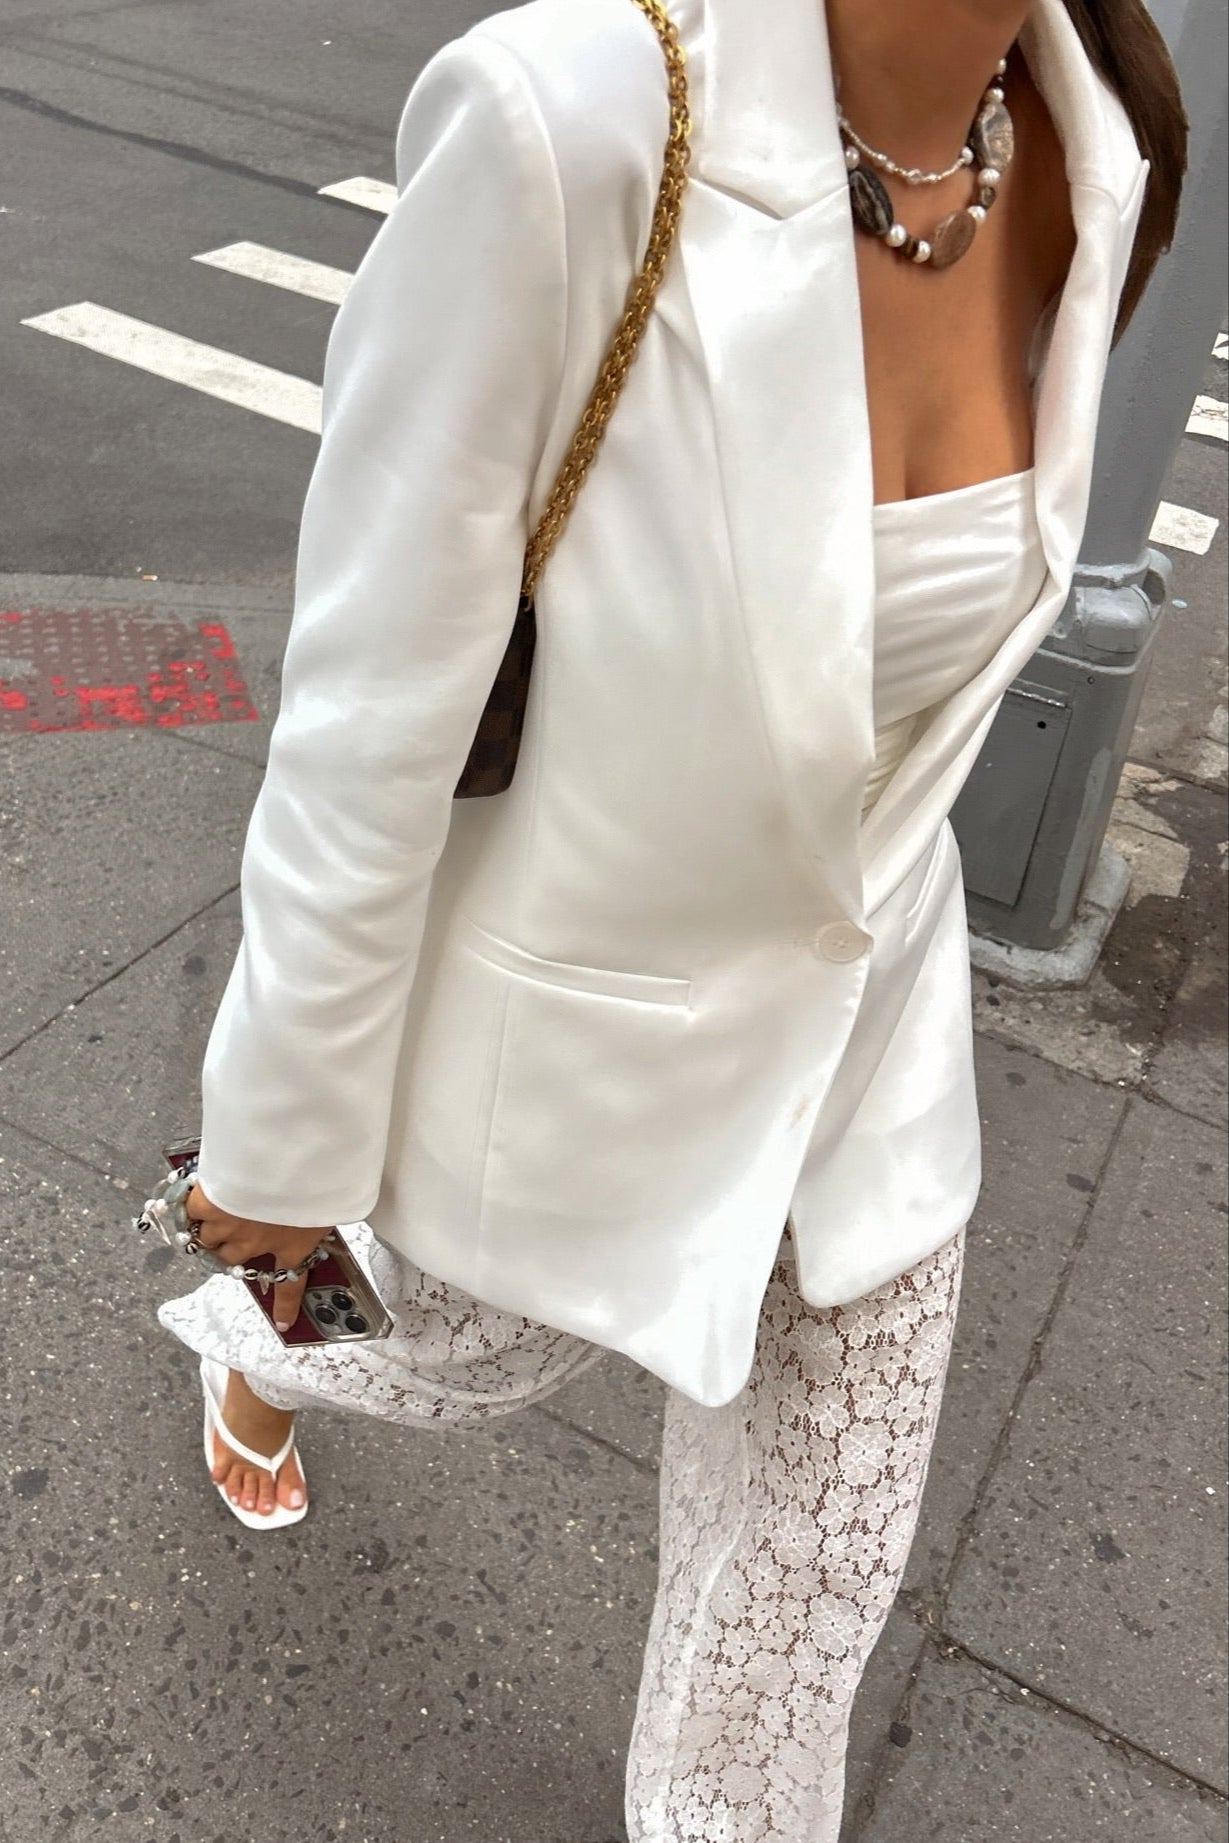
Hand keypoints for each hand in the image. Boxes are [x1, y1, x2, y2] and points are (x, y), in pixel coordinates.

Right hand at [185, 1182, 332, 1332]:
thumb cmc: (318, 1176)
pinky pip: (194, 1212)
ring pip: (209, 1238)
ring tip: (208, 1214)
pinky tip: (197, 1196)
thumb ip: (327, 1207)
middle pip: (233, 1259)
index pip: (292, 1286)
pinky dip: (195, 1205)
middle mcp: (259, 1244)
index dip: (286, 1307)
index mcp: (295, 1246)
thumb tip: (340, 1196)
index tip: (284, 1323)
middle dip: (228, 1249)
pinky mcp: (210, 1206)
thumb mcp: (331, 1198)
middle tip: (225, 1238)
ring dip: (210, 1228)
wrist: (290, 1160)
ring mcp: (231, 1227)